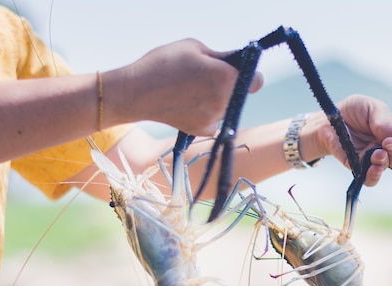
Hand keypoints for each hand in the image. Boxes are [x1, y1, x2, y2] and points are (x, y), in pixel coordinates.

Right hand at [109, 39, 262, 135]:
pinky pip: (214, 120)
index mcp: (225, 78)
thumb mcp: (194, 47)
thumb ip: (221, 56)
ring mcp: (213, 119)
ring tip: (190, 89)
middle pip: (239, 94)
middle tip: (206, 76)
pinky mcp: (201, 131)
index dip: (249, 74)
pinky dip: (206, 113)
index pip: (256, 81)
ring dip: (217, 99)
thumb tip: (236, 61)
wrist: (135, 93)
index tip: (237, 70)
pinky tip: (187, 103)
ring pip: (225, 107)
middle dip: (229, 84)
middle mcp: (223, 102)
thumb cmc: (163, 64)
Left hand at [306, 94, 391, 190]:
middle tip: (387, 143)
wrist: (326, 118)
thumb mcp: (371, 108)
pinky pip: (367, 177)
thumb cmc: (352, 111)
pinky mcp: (355, 166)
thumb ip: (386, 121)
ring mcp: (371, 159)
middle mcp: (386, 150)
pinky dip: (371, 175)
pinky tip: (370, 166)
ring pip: (385, 168)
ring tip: (377, 154)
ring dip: (384, 164)